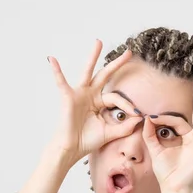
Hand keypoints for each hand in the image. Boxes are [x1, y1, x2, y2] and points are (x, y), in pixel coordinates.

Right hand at [47, 40, 141, 162]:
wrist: (71, 149)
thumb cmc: (87, 141)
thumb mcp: (110, 132)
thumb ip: (125, 126)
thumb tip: (141, 119)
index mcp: (99, 102)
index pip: (117, 97)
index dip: (127, 105)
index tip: (137, 114)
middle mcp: (90, 95)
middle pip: (105, 76)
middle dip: (117, 64)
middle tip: (129, 53)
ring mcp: (79, 94)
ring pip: (88, 72)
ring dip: (93, 57)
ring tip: (98, 42)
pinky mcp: (68, 97)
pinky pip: (61, 81)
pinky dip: (56, 71)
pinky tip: (52, 59)